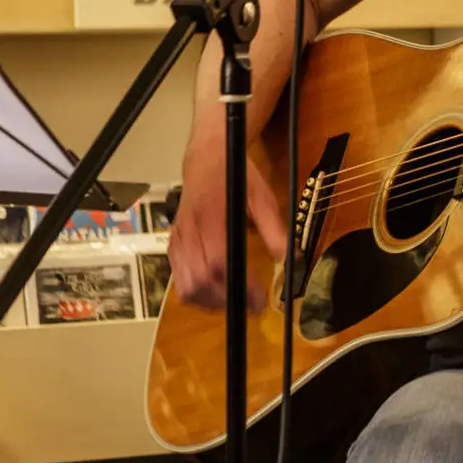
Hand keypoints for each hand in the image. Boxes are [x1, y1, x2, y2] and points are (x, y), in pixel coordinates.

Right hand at [168, 128, 289, 310]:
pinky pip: (177, 278)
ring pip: (185, 285)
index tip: (258, 298)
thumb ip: (275, 229)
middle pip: (199, 281)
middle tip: (249, 304)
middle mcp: (189, 233)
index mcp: (212, 220)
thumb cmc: (238, 177)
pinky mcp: (172, 244)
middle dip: (225, 301)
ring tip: (233, 302)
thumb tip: (290, 258)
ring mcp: (177, 239)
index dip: (238, 287)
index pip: (218, 264)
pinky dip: (195, 292)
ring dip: (209, 302)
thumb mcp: (263, 197)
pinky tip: (214, 291)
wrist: (207, 158)